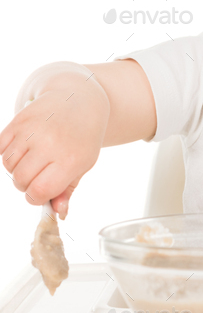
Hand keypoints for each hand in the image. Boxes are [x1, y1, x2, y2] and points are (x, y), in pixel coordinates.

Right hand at [0, 81, 108, 218]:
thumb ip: (68, 190)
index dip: (36, 198)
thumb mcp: (84, 164)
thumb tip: (57, 213)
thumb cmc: (82, 136)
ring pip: (8, 165)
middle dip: (26, 184)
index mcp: (70, 159)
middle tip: (38, 173)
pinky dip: (7, 153)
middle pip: (21, 180)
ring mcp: (32, 130)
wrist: (79, 99)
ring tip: (33, 158)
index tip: (41, 192)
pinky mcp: (19, 120)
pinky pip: (0, 148)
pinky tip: (23, 148)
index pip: (39, 191)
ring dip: (16, 168)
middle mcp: (50, 144)